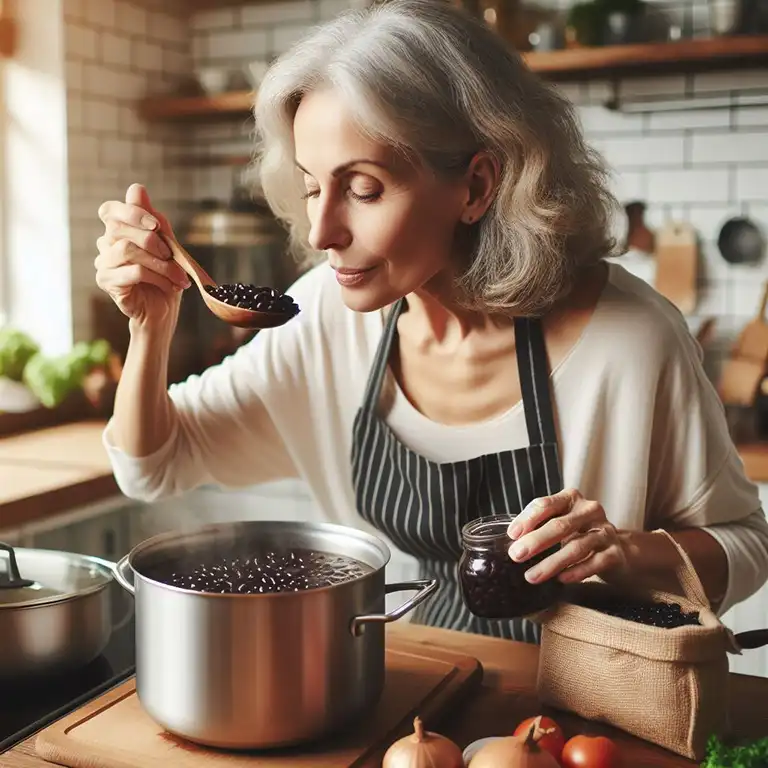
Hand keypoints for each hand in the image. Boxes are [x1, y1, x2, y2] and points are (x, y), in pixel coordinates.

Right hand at [95, 183, 189, 327]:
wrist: (164, 312)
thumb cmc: (165, 278)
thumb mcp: (168, 246)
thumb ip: (155, 221)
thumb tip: (137, 189)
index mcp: (117, 232)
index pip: (110, 209)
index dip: (132, 212)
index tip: (156, 225)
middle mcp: (105, 245)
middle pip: (118, 227)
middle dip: (152, 239)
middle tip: (171, 255)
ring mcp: (103, 263)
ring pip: (127, 250)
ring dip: (160, 263)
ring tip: (178, 276)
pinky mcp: (106, 282)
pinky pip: (133, 271)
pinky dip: (158, 277)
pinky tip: (171, 286)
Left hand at [506, 488, 629, 584]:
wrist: (620, 551)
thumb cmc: (580, 534)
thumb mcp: (561, 524)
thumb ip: (539, 527)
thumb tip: (512, 541)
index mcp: (571, 499)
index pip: (546, 504)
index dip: (527, 519)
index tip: (512, 535)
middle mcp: (590, 511)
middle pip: (560, 525)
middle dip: (536, 541)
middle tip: (516, 555)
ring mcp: (605, 531)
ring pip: (576, 547)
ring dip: (551, 563)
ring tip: (531, 576)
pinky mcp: (616, 553)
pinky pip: (594, 563)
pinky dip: (576, 571)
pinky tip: (561, 579)